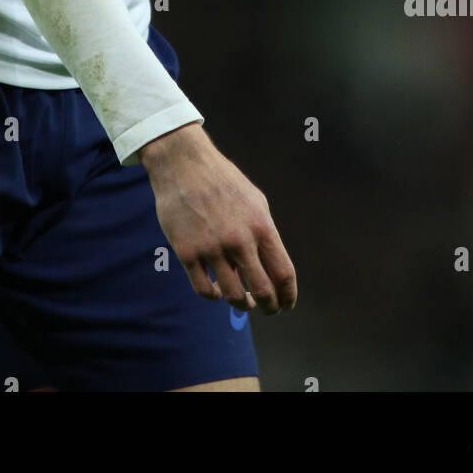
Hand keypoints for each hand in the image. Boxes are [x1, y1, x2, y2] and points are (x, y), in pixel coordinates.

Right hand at [139, 124, 296, 313]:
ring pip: (233, 296)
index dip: (288, 295)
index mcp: (261, 225)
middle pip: (261, 291)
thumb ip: (265, 233)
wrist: (184, 164)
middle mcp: (239, 240)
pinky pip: (204, 290)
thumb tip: (273, 266)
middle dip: (269, 306)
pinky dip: (213, 296)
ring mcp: (212, 248)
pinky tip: (216, 291)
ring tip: (243, 300)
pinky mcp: (187, 252)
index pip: (283, 273)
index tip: (287, 304)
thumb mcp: (256, 200)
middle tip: (268, 309)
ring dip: (241, 304)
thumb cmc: (223, 181)